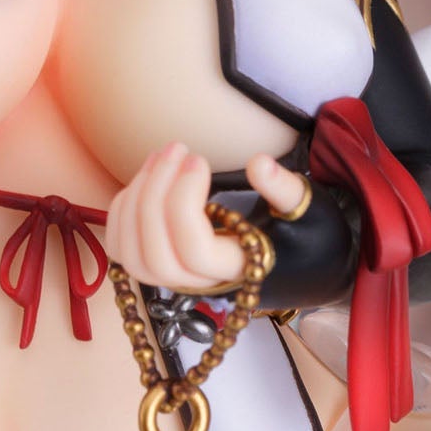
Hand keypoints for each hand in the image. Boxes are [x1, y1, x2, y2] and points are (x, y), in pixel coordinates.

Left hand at [104, 143, 309, 291]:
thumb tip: (259, 163)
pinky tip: (146, 175)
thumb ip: (286, 189)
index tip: (199, 160)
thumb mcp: (308, 209)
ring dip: (136, 199)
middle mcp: (200, 282)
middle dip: (154, 196)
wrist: (297, 259)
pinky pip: (121, 247)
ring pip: (131, 255)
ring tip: (161, 156)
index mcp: (236, 270)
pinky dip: (122, 208)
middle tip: (177, 149)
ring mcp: (176, 276)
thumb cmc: (307, 235)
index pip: (194, 252)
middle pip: (154, 255)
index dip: (184, 204)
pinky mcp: (159, 261)